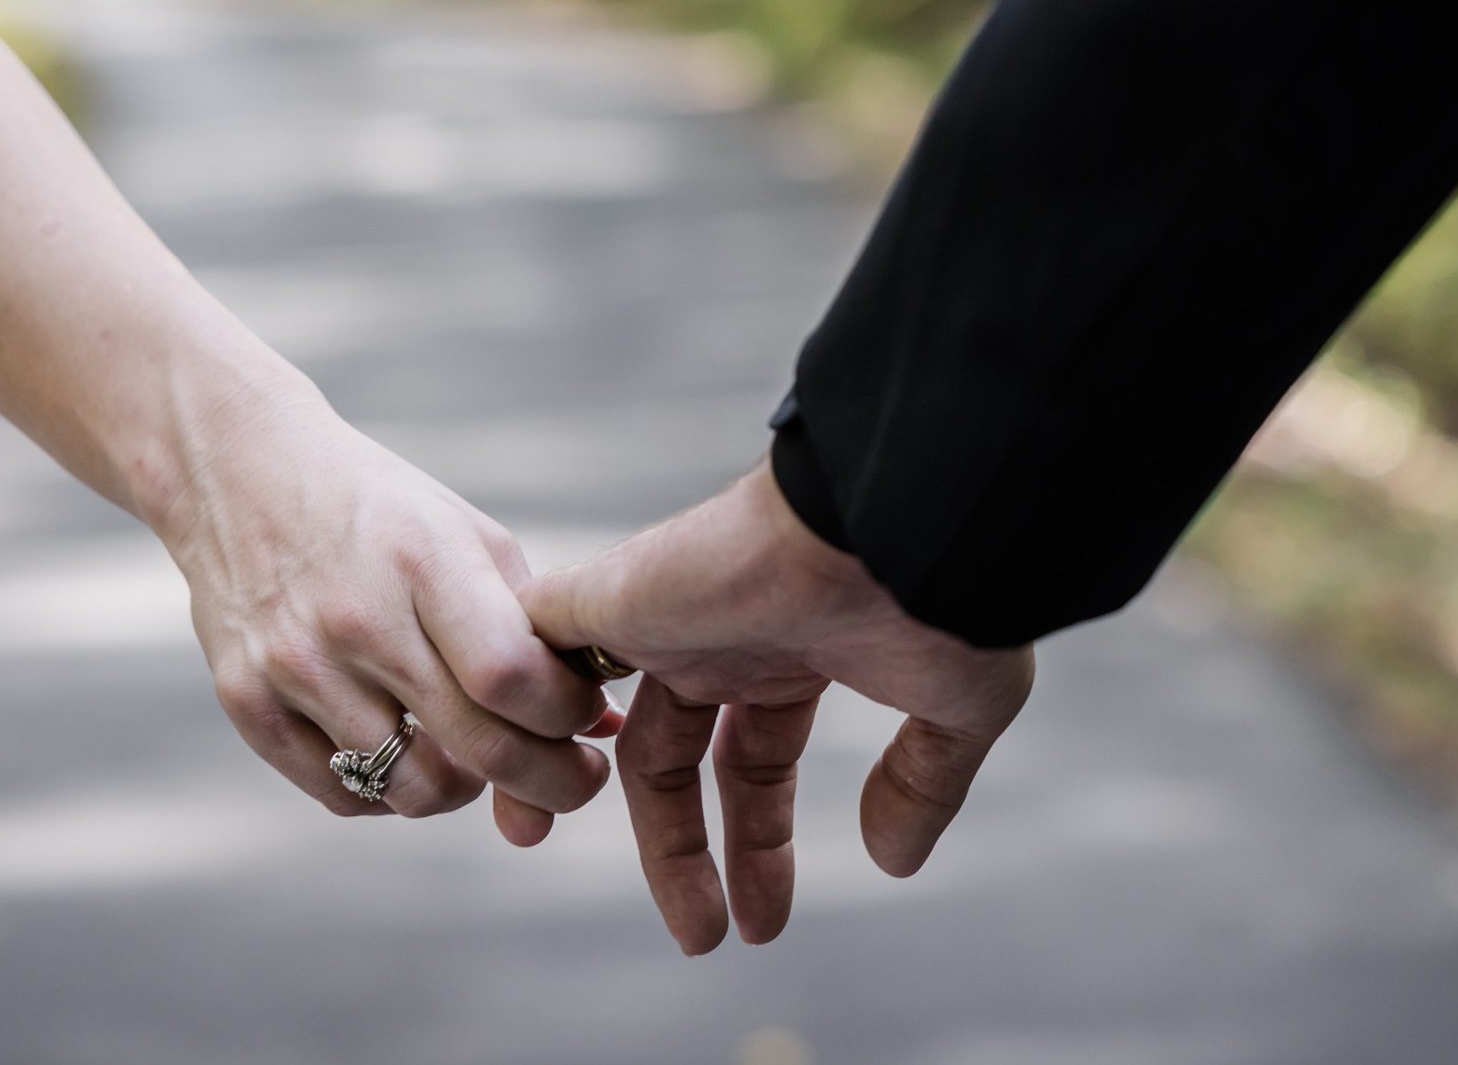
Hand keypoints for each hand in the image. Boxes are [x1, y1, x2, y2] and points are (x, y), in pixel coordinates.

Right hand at [159, 375, 619, 844]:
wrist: (238, 471)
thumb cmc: (377, 510)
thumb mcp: (463, 535)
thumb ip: (532, 628)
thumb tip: (602, 724)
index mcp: (422, 559)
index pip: (511, 676)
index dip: (565, 716)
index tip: (585, 718)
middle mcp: (353, 618)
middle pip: (475, 748)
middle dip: (548, 783)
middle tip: (571, 781)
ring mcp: (293, 666)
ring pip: (412, 790)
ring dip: (465, 790)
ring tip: (479, 757)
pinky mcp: (246, 702)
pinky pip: (342, 796)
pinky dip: (392, 793)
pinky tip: (411, 753)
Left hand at [523, 462, 1033, 951]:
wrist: (898, 515)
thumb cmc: (939, 595)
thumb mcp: (955, 709)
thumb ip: (921, 783)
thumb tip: (892, 862)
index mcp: (792, 656)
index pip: (753, 764)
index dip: (754, 847)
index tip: (758, 926)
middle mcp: (720, 637)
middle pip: (668, 757)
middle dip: (675, 852)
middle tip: (697, 942)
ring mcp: (662, 616)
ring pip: (579, 706)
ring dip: (551, 778)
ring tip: (525, 841)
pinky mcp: (611, 593)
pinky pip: (522, 644)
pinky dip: (502, 693)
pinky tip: (503, 757)